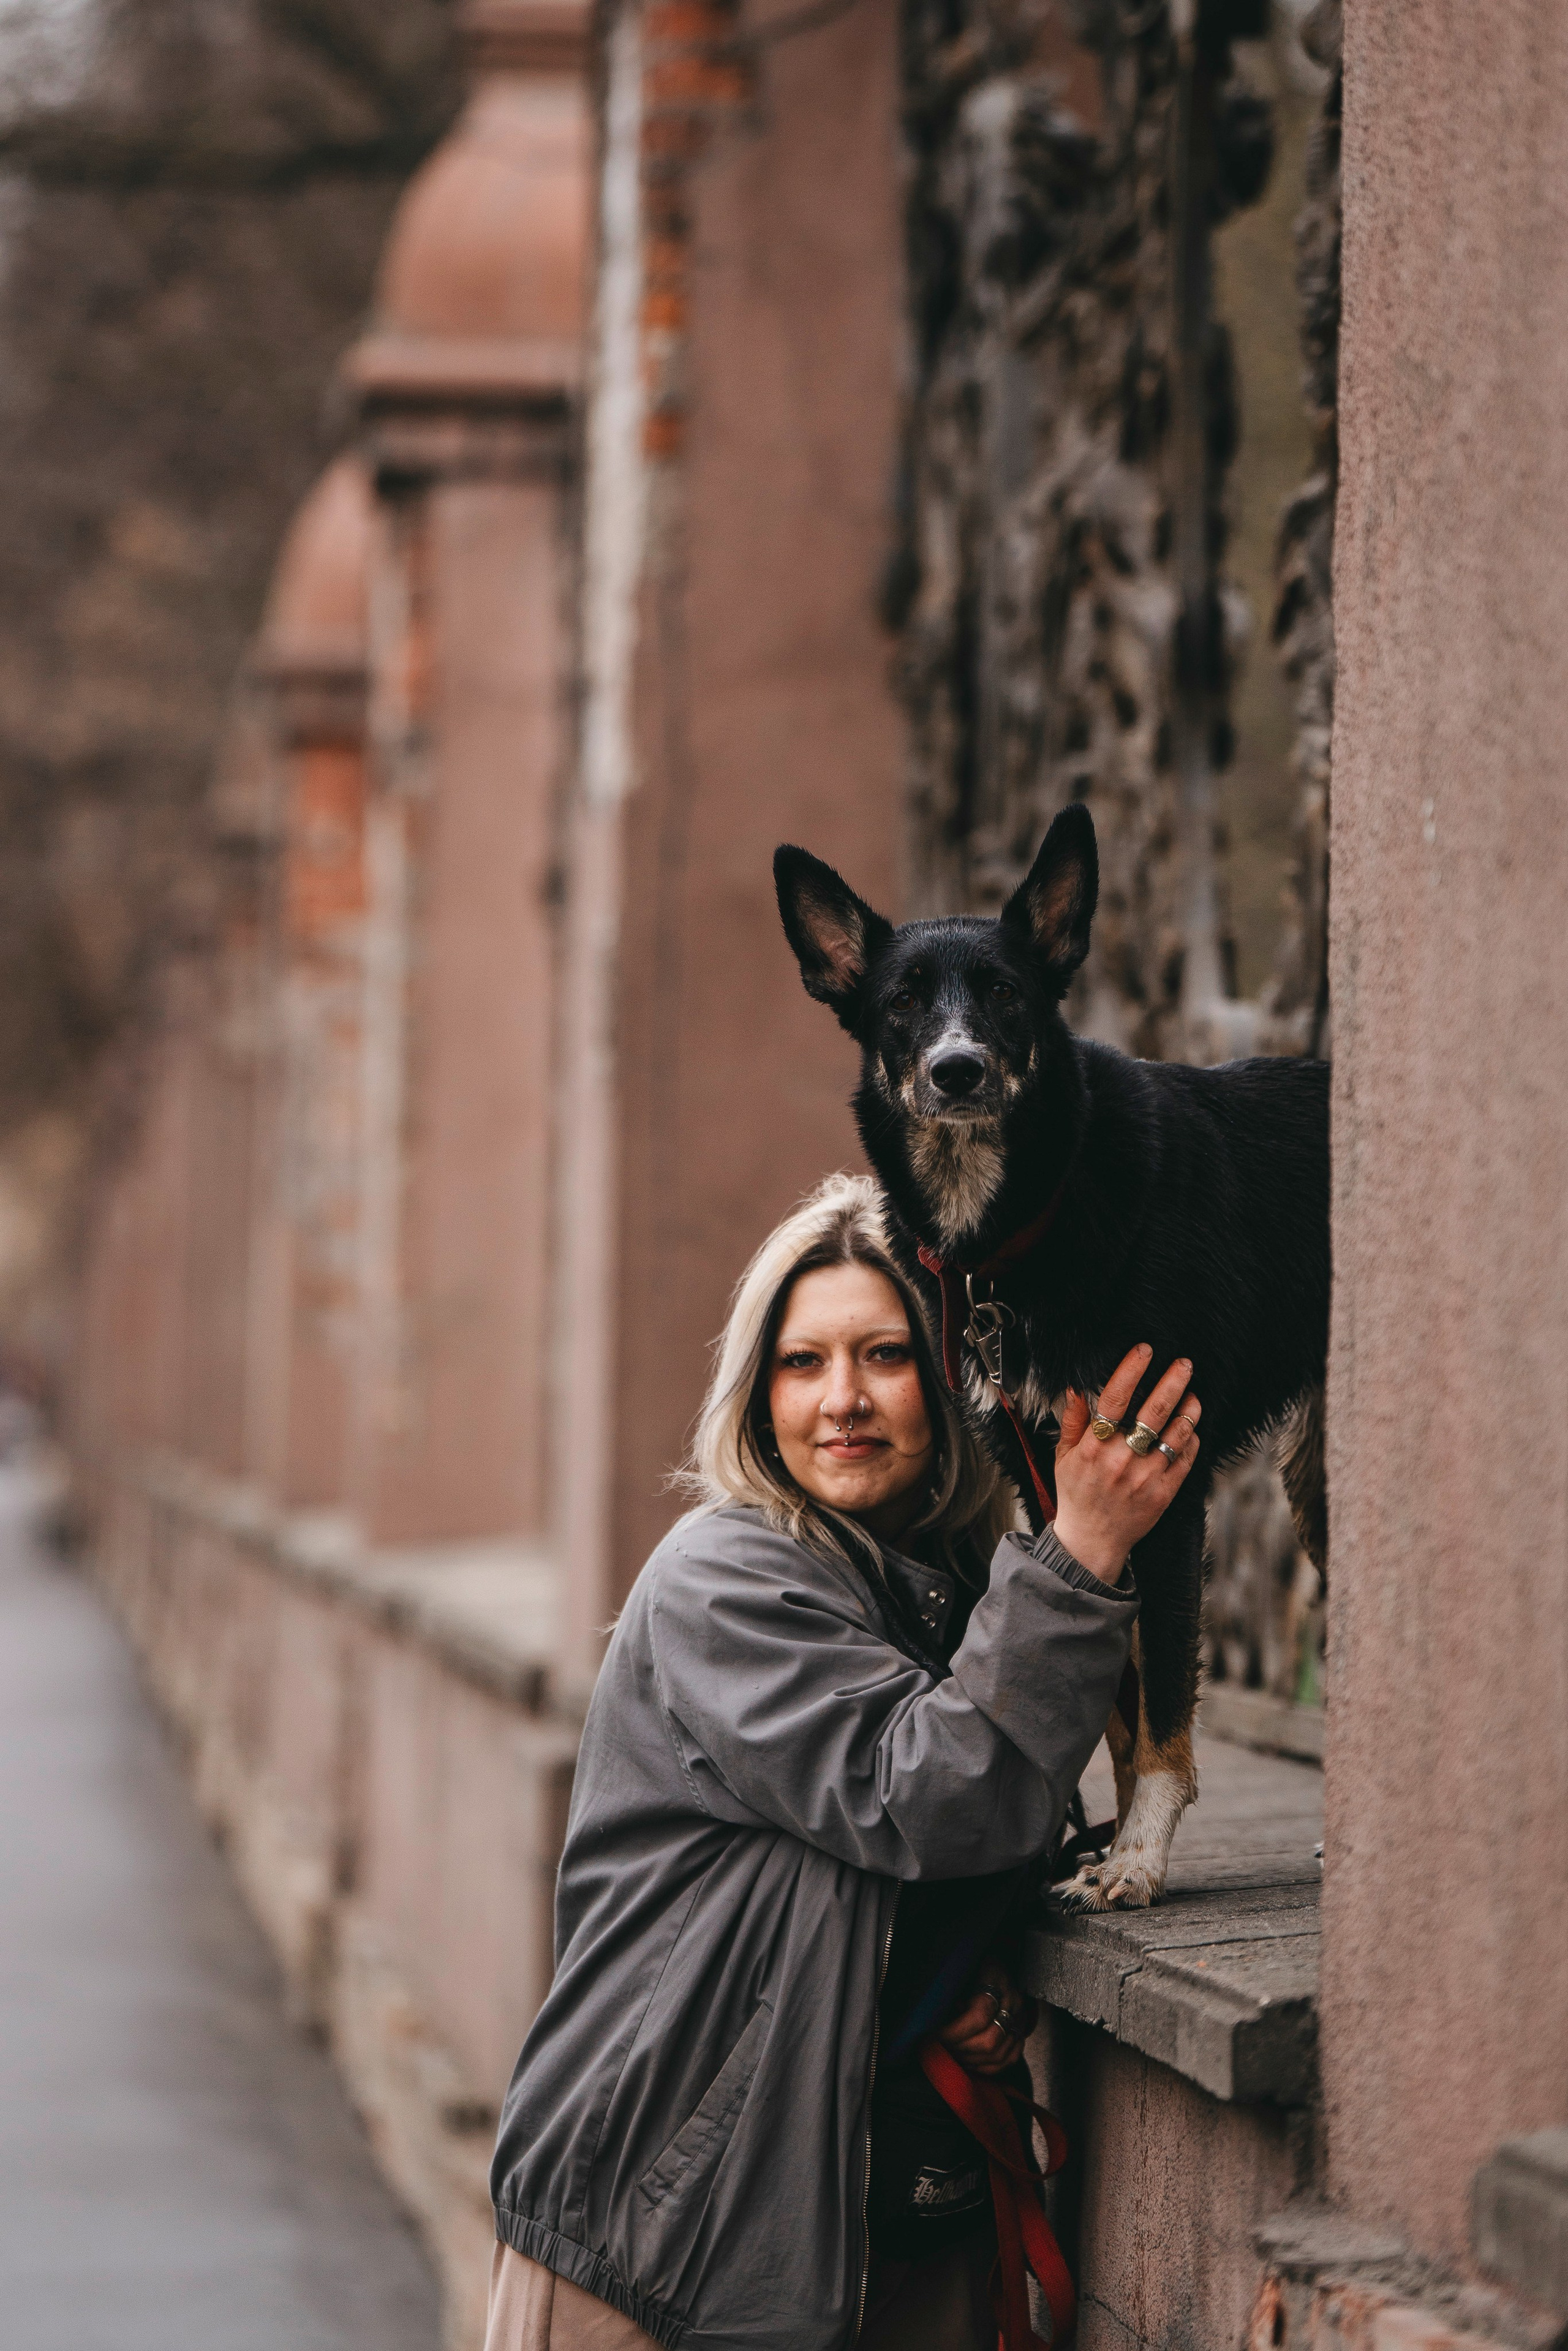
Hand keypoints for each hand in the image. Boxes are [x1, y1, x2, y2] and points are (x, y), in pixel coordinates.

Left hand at [935, 1960, 1036, 2076]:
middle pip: (990, 2040)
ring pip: (999, 2053)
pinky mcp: (1022, 2030)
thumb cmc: (973, 1962)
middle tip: (940, 2048)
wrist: (998, 1958)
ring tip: (951, 2055)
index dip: (955, 2031)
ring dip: (971, 2060)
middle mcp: (1013, 2002)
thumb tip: (937, 2019)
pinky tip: (968, 2063)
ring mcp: (1020, 2018)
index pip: (979, 2015)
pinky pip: (1009, 2058)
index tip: (935, 2035)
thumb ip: (952, 1990)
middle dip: (960, 2049)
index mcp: (996, 1980)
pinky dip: (987, 2067)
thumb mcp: (961, 1967)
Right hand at [1052, 1345, 1200, 1581]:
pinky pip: (1186, 1458)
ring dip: (1189, 1409)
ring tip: (1193, 1394)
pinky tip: (1190, 1427)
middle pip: (1153, 1411)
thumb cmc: (1077, 1494)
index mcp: (1093, 1448)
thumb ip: (1073, 1422)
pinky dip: (1191, 1438)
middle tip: (1185, 1364)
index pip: (1114, 1399)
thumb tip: (1075, 1388)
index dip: (1131, 1371)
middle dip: (1172, 1382)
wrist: (1092, 1541)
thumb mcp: (1064, 1457)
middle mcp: (1121, 1460)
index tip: (1145, 1350)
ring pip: (1176, 1433)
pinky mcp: (1164, 1493)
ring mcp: (1146, 1477)